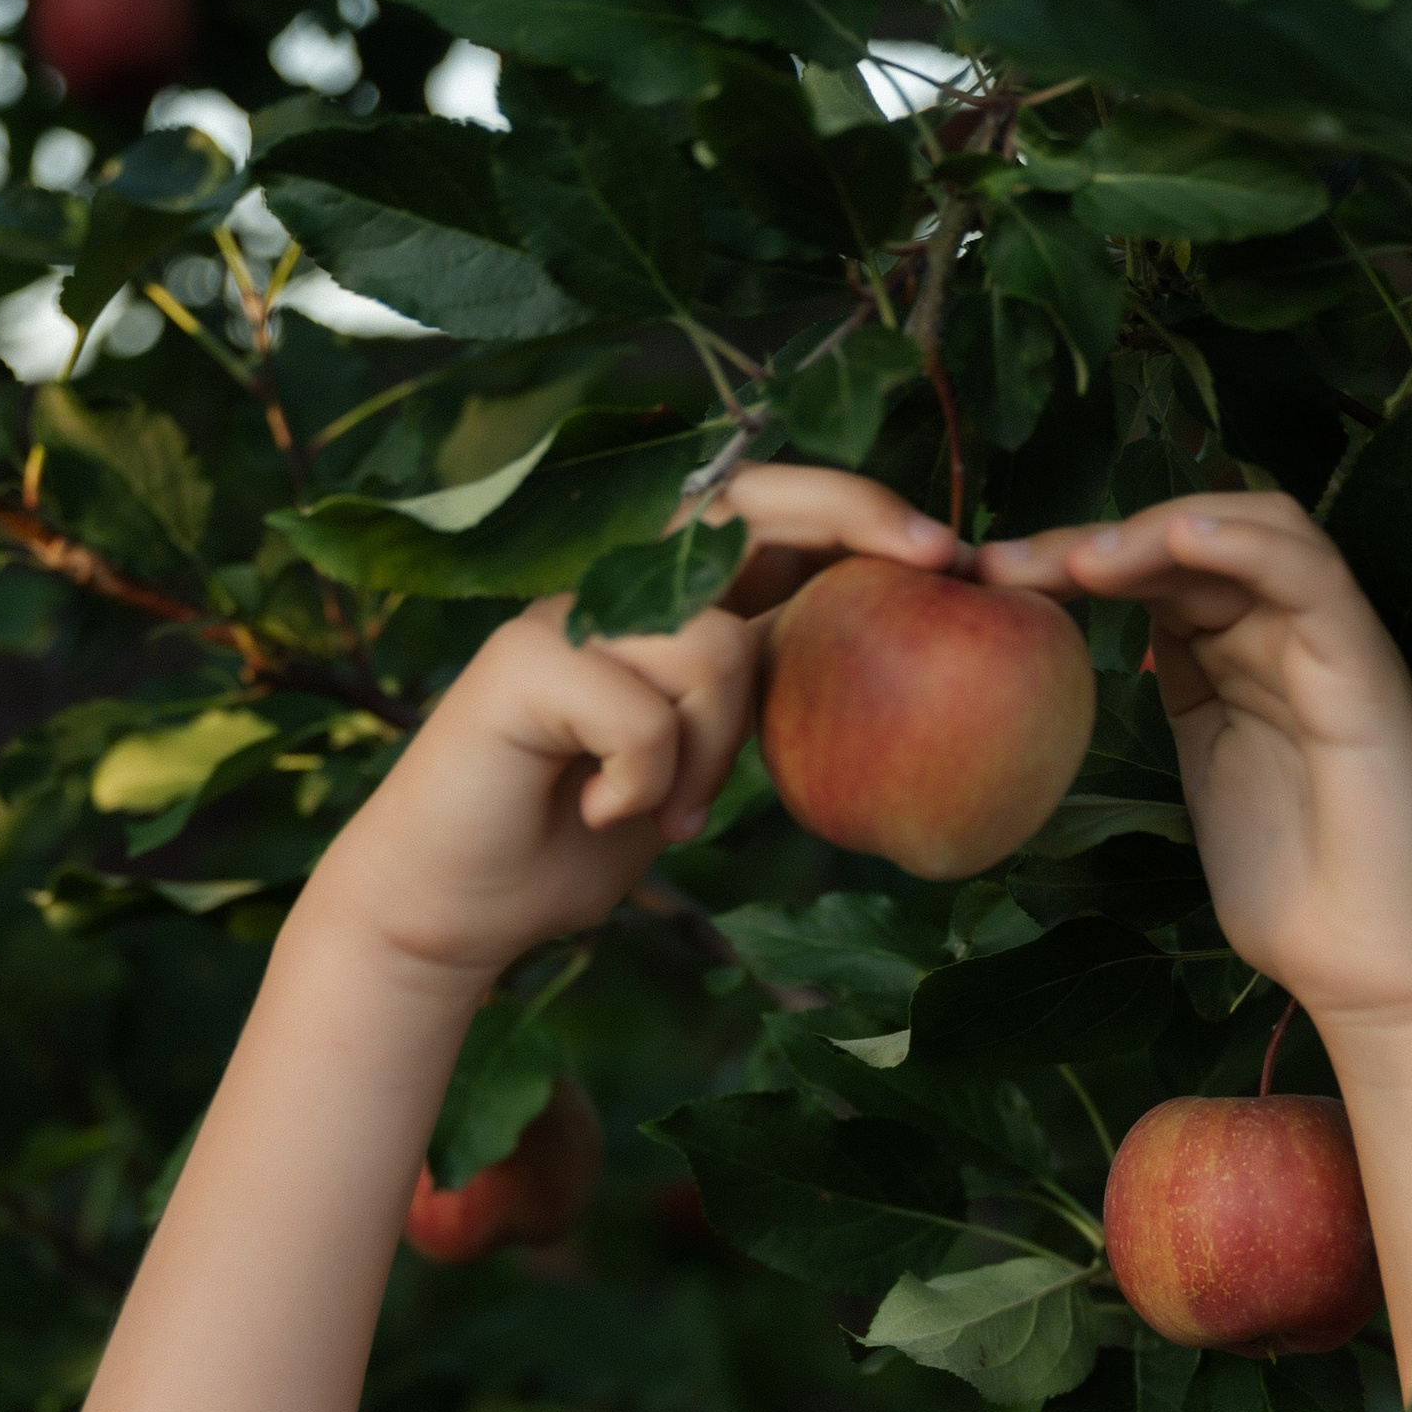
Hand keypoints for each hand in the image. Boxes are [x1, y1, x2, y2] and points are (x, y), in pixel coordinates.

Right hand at [299, 467, 956, 997]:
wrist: (451, 909)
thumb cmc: (575, 841)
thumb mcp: (695, 767)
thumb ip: (756, 707)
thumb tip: (879, 672)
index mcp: (668, 611)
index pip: (771, 528)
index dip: (861, 519)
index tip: (959, 556)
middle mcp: (620, 591)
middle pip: (746, 502)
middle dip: (851, 512)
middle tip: (936, 558)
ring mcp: (569, 618)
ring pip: (710, 643)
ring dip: (713, 748)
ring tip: (668, 816)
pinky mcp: (522, 664)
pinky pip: (641, 709)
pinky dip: (647, 778)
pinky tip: (610, 816)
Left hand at [977, 494, 1411, 1052]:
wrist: (1378, 967)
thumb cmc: (1298, 895)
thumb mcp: (1206, 779)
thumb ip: (1176, 707)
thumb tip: (1093, 675)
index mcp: (1240, 660)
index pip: (1155, 577)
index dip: (1072, 566)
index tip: (985, 585)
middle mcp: (1284, 636)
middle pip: (1188, 546)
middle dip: (1091, 542)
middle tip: (1001, 567)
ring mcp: (1327, 646)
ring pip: (1251, 535)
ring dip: (1159, 532)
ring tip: (1082, 558)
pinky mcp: (1363, 671)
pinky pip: (1312, 578)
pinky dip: (1246, 546)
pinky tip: (1179, 540)